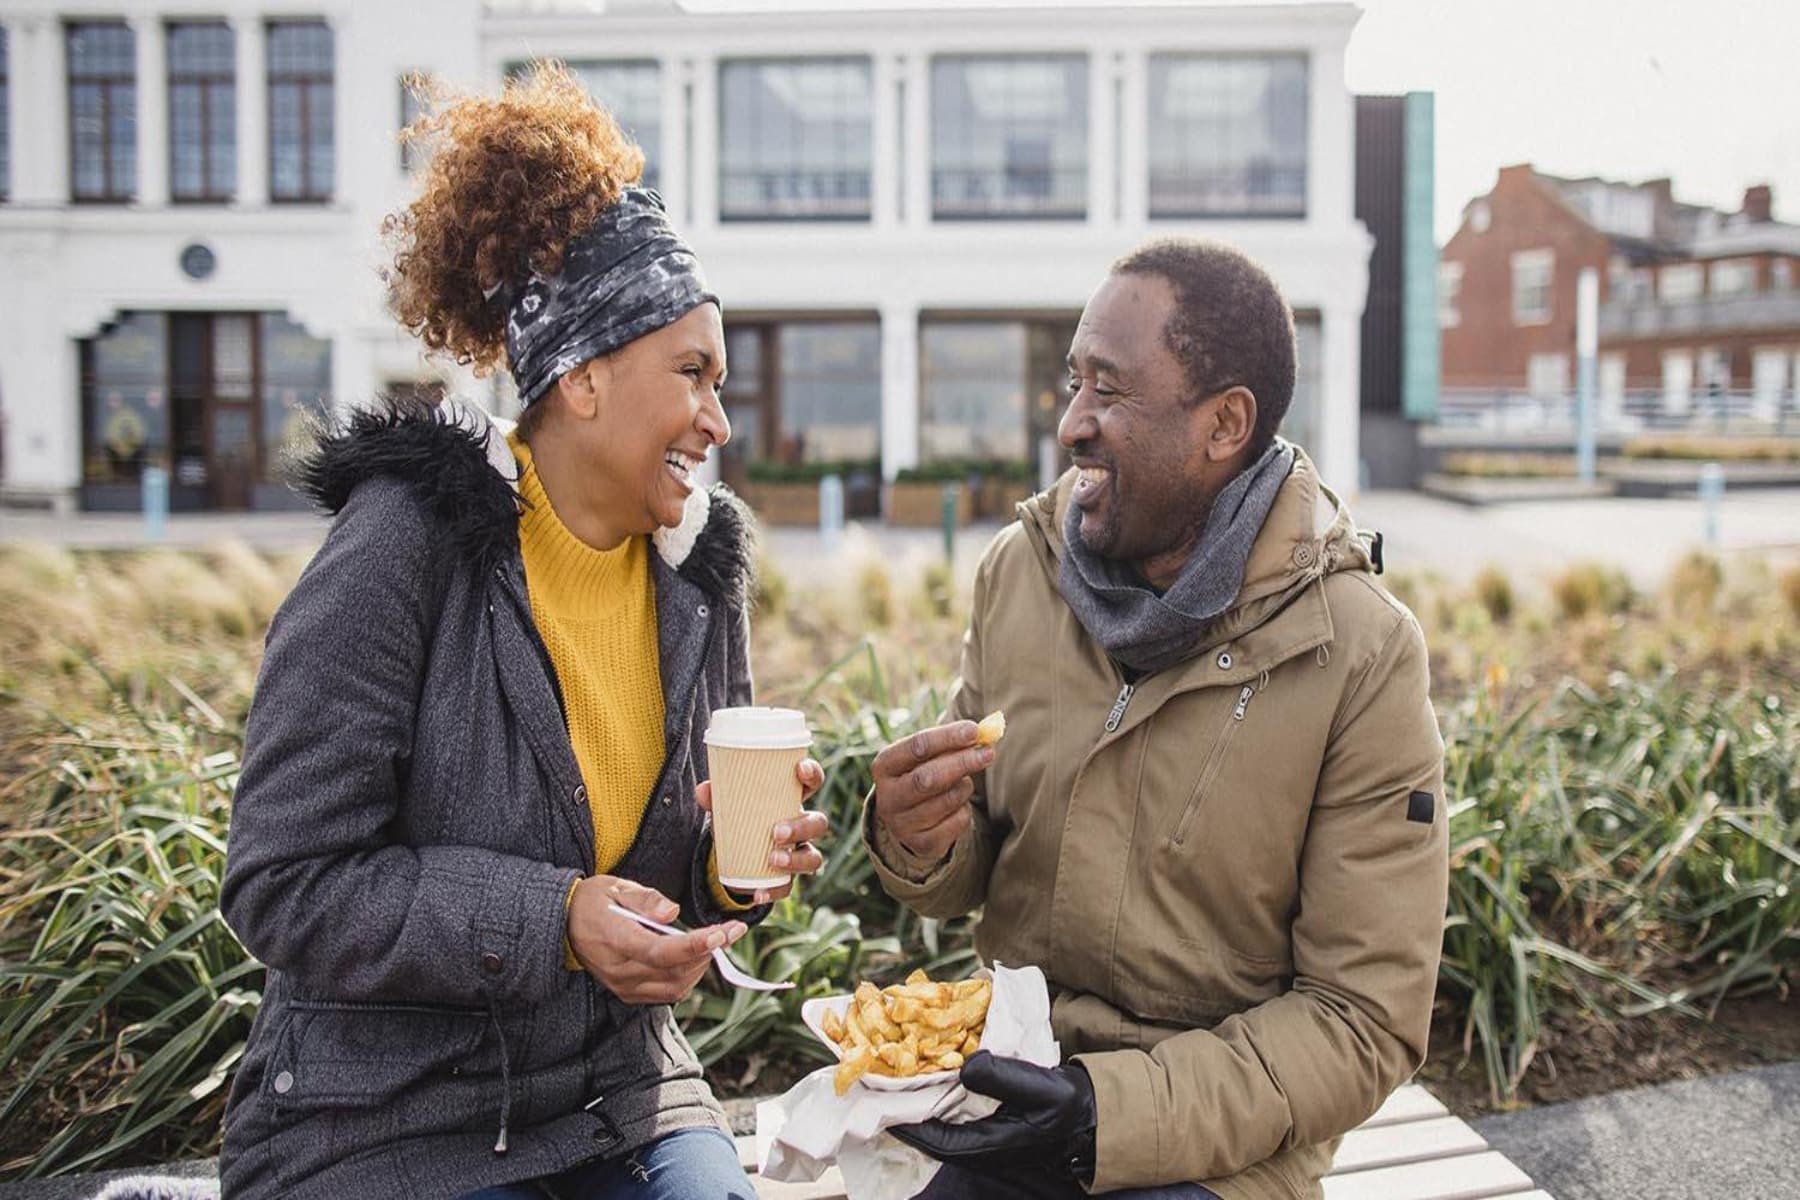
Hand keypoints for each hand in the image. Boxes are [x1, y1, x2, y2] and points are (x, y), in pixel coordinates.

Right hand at [565, 876, 745, 1004]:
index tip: (722, 933)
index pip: (660, 951)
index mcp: (614, 939)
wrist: (563, 925)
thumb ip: (645, 899)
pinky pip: (666, 993)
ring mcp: (623, 985)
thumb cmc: (593, 901)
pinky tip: (695, 957)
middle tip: (730, 930)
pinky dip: (687, 976)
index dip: (694, 945)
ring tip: (714, 941)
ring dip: (701, 966)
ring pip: (675, 986)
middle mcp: (619, 969)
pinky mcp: (627, 992)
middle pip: (674, 971)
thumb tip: (672, 912)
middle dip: (708, 952)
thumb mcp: (616, 887)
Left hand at [696, 758, 828, 903]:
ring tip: (773, 860)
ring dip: (795, 860)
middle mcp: (802, 825)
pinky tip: (759, 893)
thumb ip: (716, 797)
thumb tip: (703, 790)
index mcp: (792, 798)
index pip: (813, 782)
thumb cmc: (739, 816)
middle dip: (802, 828)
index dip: (812, 774)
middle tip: (776, 833)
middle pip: (818, 823)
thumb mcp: (727, 804)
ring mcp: (798, 852)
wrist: (733, 851)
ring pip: (813, 857)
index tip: (799, 769)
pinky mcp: (786, 877)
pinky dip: (774, 890)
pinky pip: (788, 886)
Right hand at [870, 721, 993, 862]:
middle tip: (988, 753)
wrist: (910, 817)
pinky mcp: (921, 844)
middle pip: (928, 778)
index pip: (917, 747)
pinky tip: (958, 804)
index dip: (948, 738)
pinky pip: (956, 822)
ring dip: (965, 787)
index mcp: (884, 766)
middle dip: (961, 763)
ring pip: (946, 801)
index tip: (975, 731)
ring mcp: (901, 824)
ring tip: (965, 781)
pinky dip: (965, 809)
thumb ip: (952, 743)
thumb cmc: (924, 773)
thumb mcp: (929, 756)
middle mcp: (887, 797)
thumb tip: (986, 733)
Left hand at [890, 1052, 1097, 1181]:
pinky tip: (930, 1064)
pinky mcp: (984, 1115)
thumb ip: (1003, 1078)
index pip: (935, 1141)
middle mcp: (977, 1141)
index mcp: (987, 1144)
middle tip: (879, 1078)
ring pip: (939, 1114)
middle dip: (905, 1105)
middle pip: (930, 1127)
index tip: (880, 1104)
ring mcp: (980, 1130)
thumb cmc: (1064, 1106)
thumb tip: (965, 1066)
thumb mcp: (1040, 1089)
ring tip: (897, 1066)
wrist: (1085, 1111)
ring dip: (920, 1092)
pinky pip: (952, 1103)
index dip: (905, 1124)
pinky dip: (939, 1085)